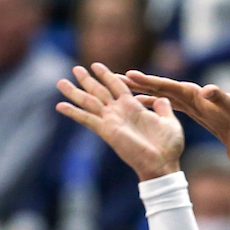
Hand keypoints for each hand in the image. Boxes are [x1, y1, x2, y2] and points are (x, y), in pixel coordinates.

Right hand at [57, 63, 183, 181]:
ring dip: (75, 92)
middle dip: (87, 80)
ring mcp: (112, 121)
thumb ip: (164, 109)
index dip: (107, 75)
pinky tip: (60, 106)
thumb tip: (163, 98)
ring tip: (60, 82)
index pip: (117, 86)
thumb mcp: (170, 122)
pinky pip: (88, 119)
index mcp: (134, 107)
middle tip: (75, 68)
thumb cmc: (169, 147)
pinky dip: (74, 113)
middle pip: (99, 91)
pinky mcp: (107, 131)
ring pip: (89, 102)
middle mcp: (120, 112)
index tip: (95, 65)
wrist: (163, 164)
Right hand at [124, 72, 229, 153]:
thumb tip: (208, 89)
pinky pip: (164, 103)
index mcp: (195, 92)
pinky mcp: (187, 107)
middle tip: (113, 76)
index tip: (130, 75)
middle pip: (158, 85)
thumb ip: (222, 97)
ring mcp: (186, 99)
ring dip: (140, 90)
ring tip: (119, 87)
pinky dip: (150, 102)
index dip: (149, 81)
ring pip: (158, 93)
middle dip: (137, 82)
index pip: (168, 85)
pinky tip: (137, 104)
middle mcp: (188, 92)